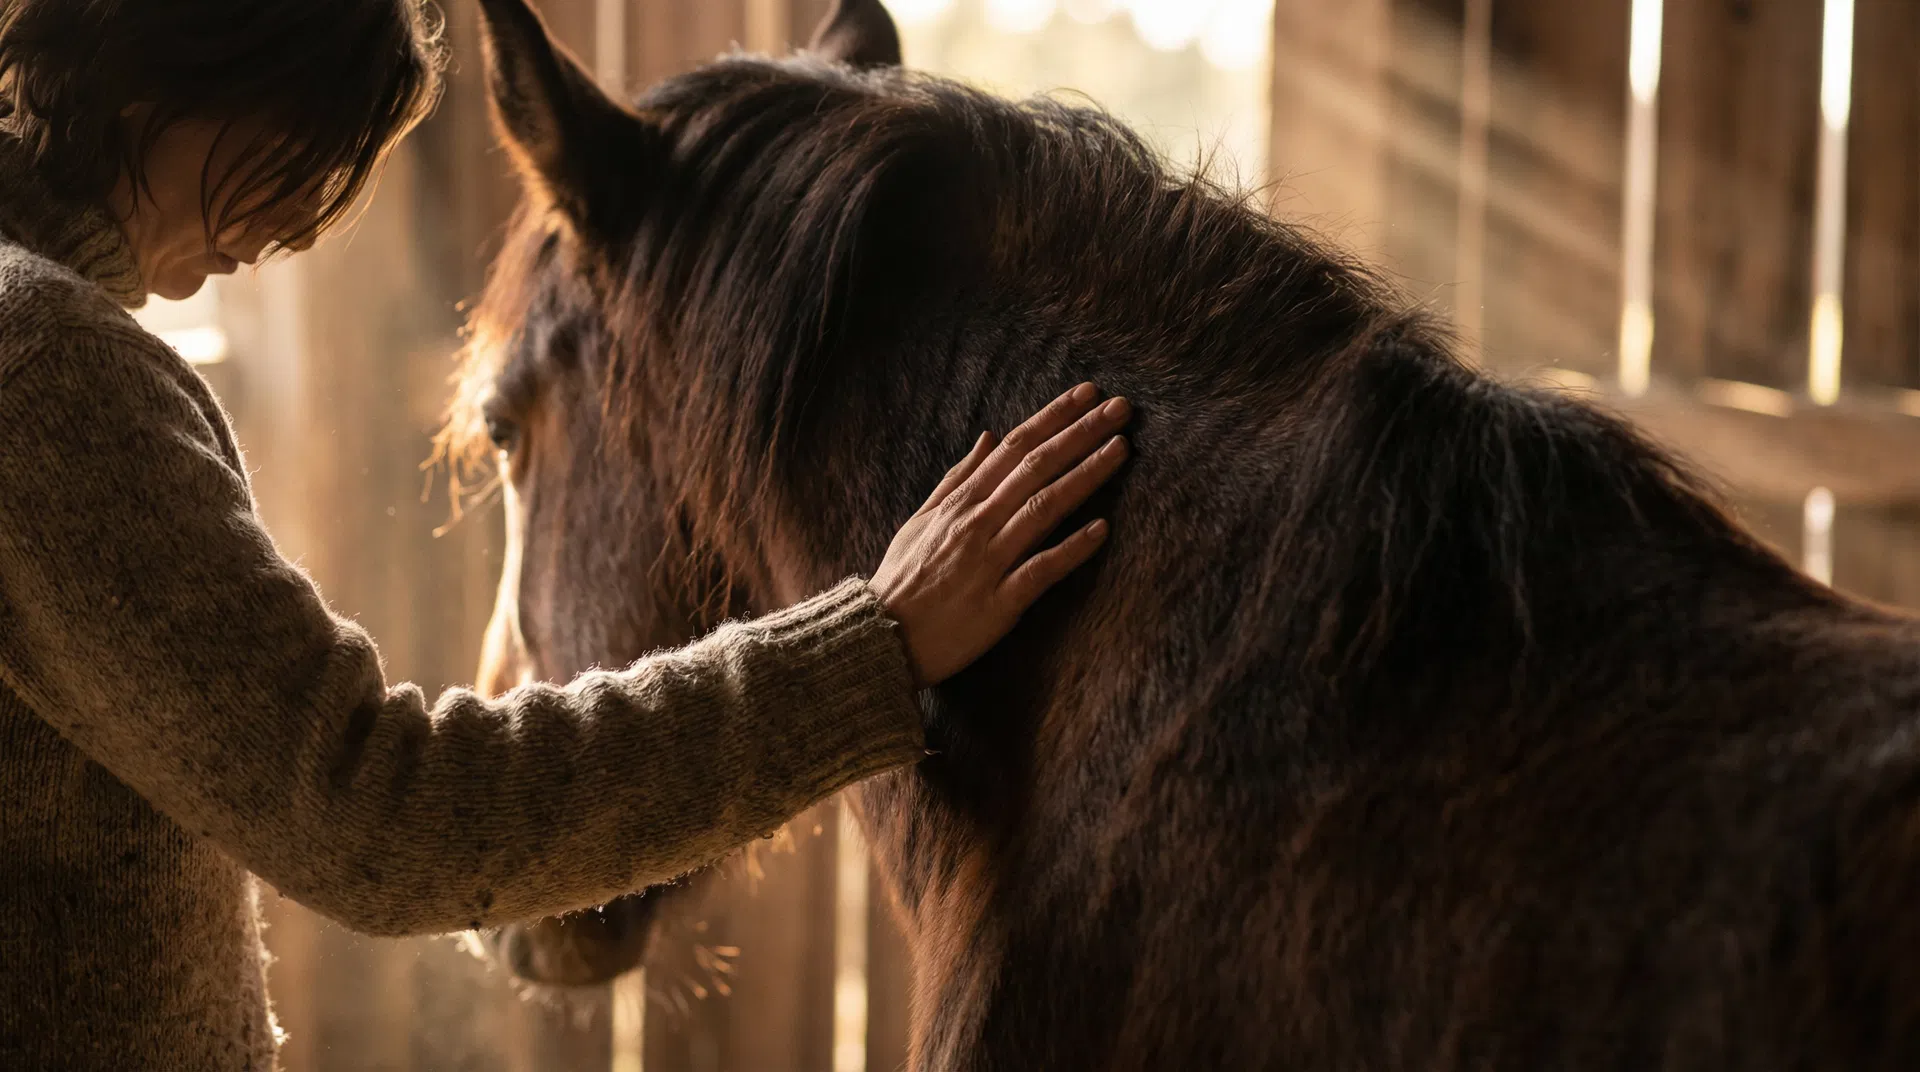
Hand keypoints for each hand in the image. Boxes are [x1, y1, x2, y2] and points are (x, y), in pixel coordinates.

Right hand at [869, 383, 1129, 686]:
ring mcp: (989, 562)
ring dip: (1085, 475)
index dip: (1053, 417)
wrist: (880, 639)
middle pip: (1036, 467)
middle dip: (1080, 434)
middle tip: (1121, 407)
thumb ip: (957, 478)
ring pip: (1043, 508)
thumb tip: (989, 436)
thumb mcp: (921, 520)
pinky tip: (1102, 529)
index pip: (1014, 447)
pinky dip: (1071, 548)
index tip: (1088, 393)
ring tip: (1121, 448)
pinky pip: (1040, 570)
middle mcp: (976, 524)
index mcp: (960, 503)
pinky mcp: (999, 604)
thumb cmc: (903, 580)